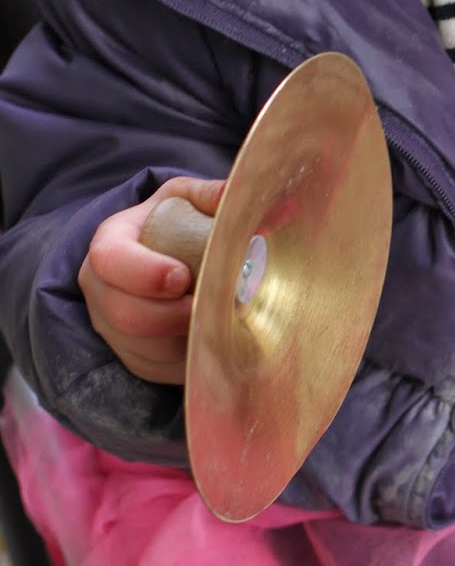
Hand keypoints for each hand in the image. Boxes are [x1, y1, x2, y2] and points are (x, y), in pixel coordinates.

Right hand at [78, 176, 224, 383]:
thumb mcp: (186, 199)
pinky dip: (186, 361)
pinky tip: (212, 341)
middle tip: (211, 306)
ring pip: (142, 349)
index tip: (182, 277)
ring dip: (184, 340)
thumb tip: (243, 199)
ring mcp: (111, 327)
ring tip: (219, 321)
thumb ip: (210, 195)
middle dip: (172, 316)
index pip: (111, 261)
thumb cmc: (173, 222)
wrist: (159, 254)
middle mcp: (99, 289)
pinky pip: (155, 369)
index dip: (145, 274)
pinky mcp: (131, 355)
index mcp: (109, 244)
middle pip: (124, 315)